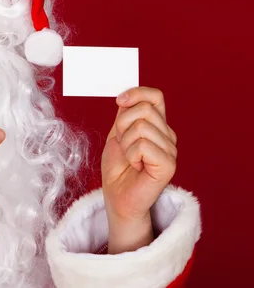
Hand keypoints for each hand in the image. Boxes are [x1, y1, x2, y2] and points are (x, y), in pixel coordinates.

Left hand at [101, 87, 176, 252]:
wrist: (117, 195)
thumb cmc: (118, 167)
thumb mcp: (117, 133)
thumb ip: (125, 114)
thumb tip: (126, 96)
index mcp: (157, 125)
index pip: (155, 96)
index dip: (136, 93)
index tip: (119, 102)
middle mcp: (167, 135)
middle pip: (144, 109)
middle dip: (122, 125)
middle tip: (123, 145)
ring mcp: (170, 150)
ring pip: (141, 127)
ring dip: (126, 143)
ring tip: (130, 158)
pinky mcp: (169, 165)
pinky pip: (144, 145)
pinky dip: (132, 155)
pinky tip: (136, 166)